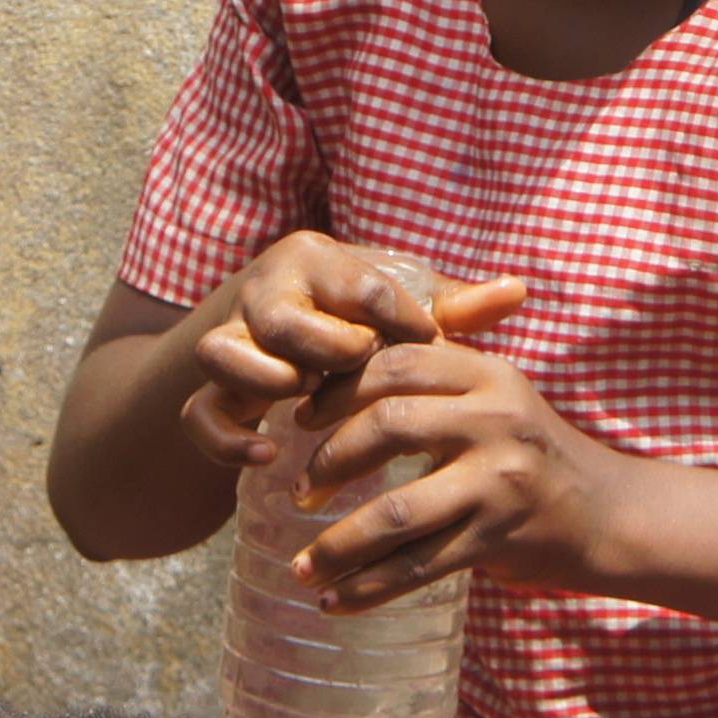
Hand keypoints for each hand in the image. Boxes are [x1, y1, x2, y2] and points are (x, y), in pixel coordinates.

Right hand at [182, 234, 526, 469]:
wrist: (269, 346)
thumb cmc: (352, 321)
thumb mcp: (398, 310)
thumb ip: (453, 309)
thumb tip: (519, 292)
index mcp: (317, 261)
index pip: (362, 286)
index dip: (400, 324)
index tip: (427, 350)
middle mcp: (264, 294)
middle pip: (281, 319)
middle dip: (326, 351)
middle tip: (358, 374)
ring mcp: (228, 343)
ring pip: (221, 355)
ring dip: (267, 385)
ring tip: (306, 407)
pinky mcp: (206, 393)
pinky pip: (198, 415)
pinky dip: (228, 438)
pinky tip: (268, 455)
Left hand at [290, 339, 626, 607]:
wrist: (607, 514)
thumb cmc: (532, 454)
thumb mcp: (496, 400)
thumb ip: (436, 382)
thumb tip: (335, 378)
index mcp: (488, 375)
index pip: (398, 362)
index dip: (338, 388)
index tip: (300, 418)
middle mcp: (495, 421)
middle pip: (389, 425)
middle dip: (330, 461)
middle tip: (299, 491)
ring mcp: (499, 482)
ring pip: (397, 510)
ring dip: (338, 543)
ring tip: (303, 565)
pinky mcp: (499, 538)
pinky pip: (419, 566)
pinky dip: (369, 588)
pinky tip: (334, 601)